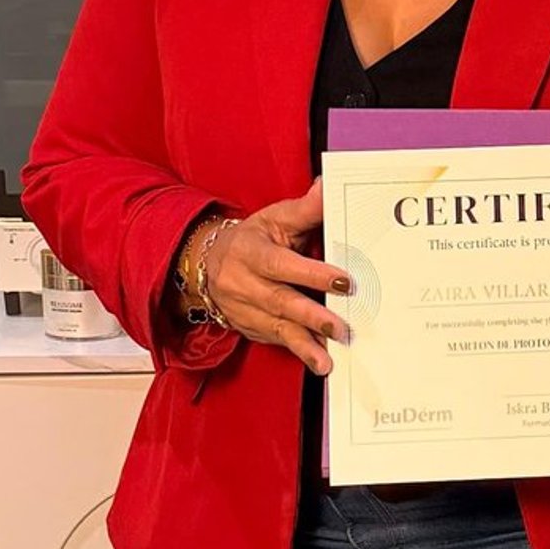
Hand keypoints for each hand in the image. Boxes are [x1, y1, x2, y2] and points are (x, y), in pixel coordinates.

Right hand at [182, 180, 351, 374]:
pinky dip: (298, 351)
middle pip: (280, 302)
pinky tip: (318, 360)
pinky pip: (275, 342)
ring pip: (277, 329)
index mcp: (251, 253)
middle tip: (341, 327)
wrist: (206, 265)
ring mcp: (245, 311)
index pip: (282, 265)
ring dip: (305, 345)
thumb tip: (328, 188)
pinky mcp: (250, 329)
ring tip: (327, 360)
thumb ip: (305, 209)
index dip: (311, 274)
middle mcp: (244, 284)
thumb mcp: (273, 219)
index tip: (342, 282)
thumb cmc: (250, 240)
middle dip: (312, 317)